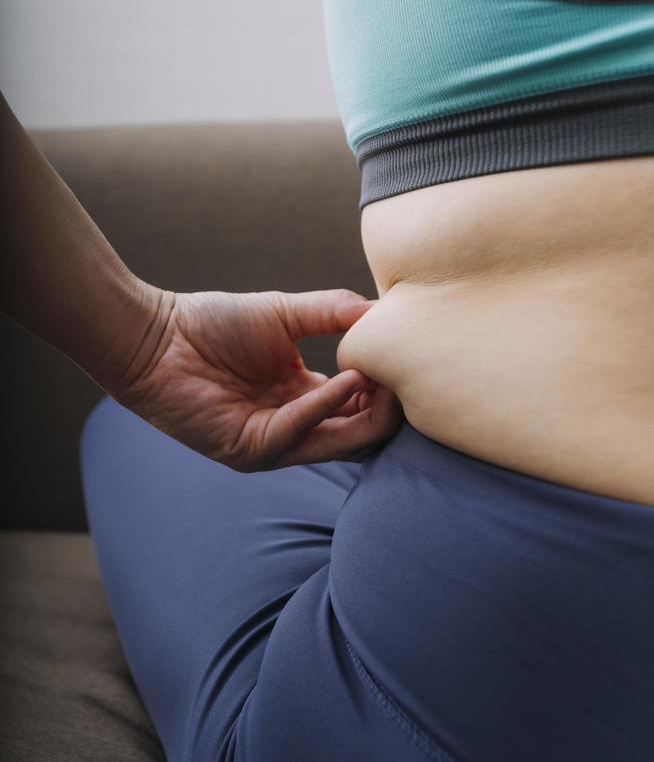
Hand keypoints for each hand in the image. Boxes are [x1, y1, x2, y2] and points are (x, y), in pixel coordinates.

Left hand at [112, 285, 403, 470]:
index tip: (406, 354)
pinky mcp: (252, 450)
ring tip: (387, 374)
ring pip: (342, 444)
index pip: (362, 408)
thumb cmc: (213, 323)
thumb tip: (385, 311)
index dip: (387, 387)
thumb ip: (335, 312)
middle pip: (361, 434)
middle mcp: (295, 427)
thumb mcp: (286, 313)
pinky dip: (329, 404)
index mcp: (306, 398)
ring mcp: (275, 444)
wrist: (157, 336)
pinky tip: (348, 375)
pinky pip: (302, 431)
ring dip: (370, 411)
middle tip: (409, 372)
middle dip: (389, 407)